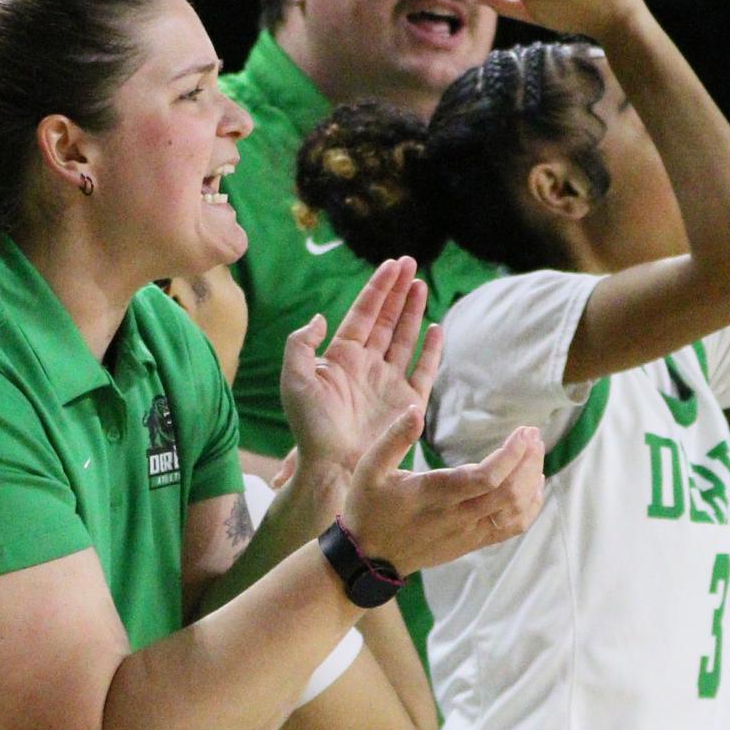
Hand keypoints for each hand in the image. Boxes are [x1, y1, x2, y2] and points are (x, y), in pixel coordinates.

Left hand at [279, 257, 437, 477]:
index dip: (377, 288)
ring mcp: (388, 383)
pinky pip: (423, 369)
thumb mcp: (294, 379)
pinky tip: (436, 327)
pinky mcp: (407, 402)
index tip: (391, 265)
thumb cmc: (310, 427)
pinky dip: (431, 349)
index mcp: (340, 358)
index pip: (362, 314)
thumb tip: (320, 317)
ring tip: (421, 284)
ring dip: (412, 311)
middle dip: (397, 291)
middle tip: (411, 263)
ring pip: (404, 338)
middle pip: (385, 320)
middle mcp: (366, 366)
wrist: (334, 466)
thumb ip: (301, 343)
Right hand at [342, 414, 543, 575]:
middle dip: (529, 461)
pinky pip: (512, 528)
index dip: (512, 455)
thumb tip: (415, 410)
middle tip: (534, 434)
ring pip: (515, 510)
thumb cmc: (368, 509)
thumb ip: (394, 438)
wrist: (369, 559)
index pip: (486, 478)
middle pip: (509, 492)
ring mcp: (468, 533)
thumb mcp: (369, 469)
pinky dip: (530, 507)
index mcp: (434, 495)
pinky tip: (534, 486)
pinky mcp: (473, 543)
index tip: (524, 431)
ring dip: (532, 481)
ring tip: (535, 454)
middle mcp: (457, 517)